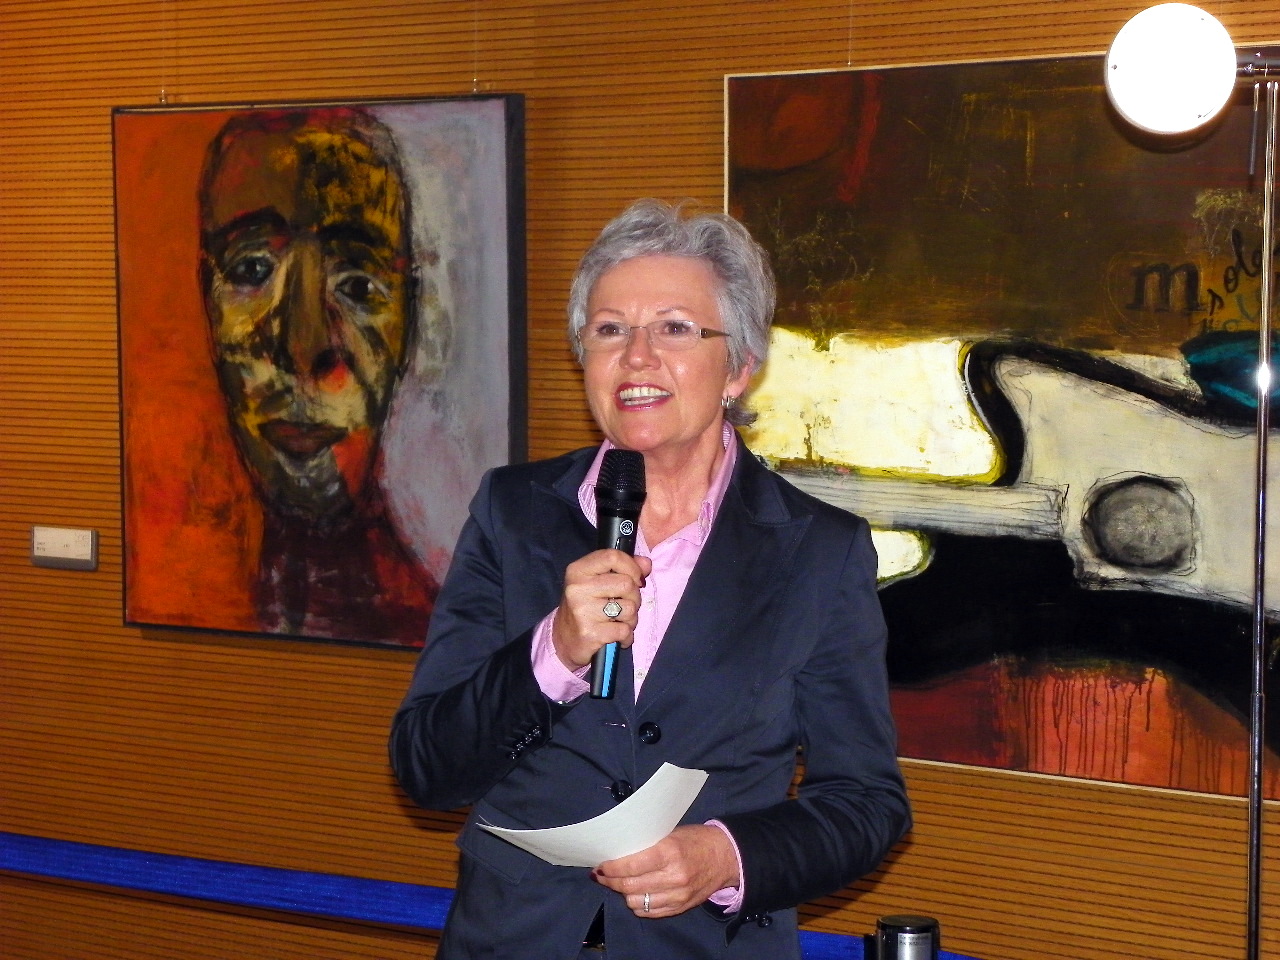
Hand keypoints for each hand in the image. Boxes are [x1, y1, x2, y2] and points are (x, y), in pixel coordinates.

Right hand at [552, 550, 651, 670]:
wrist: (563, 639)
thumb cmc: (585, 606)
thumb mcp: (597, 581)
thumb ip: (622, 568)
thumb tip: (646, 564)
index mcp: (578, 570)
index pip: (613, 557)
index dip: (632, 567)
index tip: (637, 579)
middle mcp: (578, 588)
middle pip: (627, 584)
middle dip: (634, 597)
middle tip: (624, 605)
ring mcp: (582, 611)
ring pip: (630, 608)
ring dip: (631, 618)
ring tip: (619, 621)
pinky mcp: (590, 633)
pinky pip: (625, 630)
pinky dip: (626, 636)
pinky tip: (616, 636)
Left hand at [592, 824, 739, 917]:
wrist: (726, 857)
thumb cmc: (697, 840)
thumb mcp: (671, 834)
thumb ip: (648, 846)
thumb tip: (619, 854)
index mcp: (670, 853)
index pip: (631, 866)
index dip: (611, 868)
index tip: (601, 866)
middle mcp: (673, 877)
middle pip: (630, 885)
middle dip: (611, 881)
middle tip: (602, 875)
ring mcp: (678, 895)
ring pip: (637, 902)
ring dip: (623, 893)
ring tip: (618, 883)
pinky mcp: (681, 907)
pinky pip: (650, 912)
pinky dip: (638, 905)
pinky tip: (634, 894)